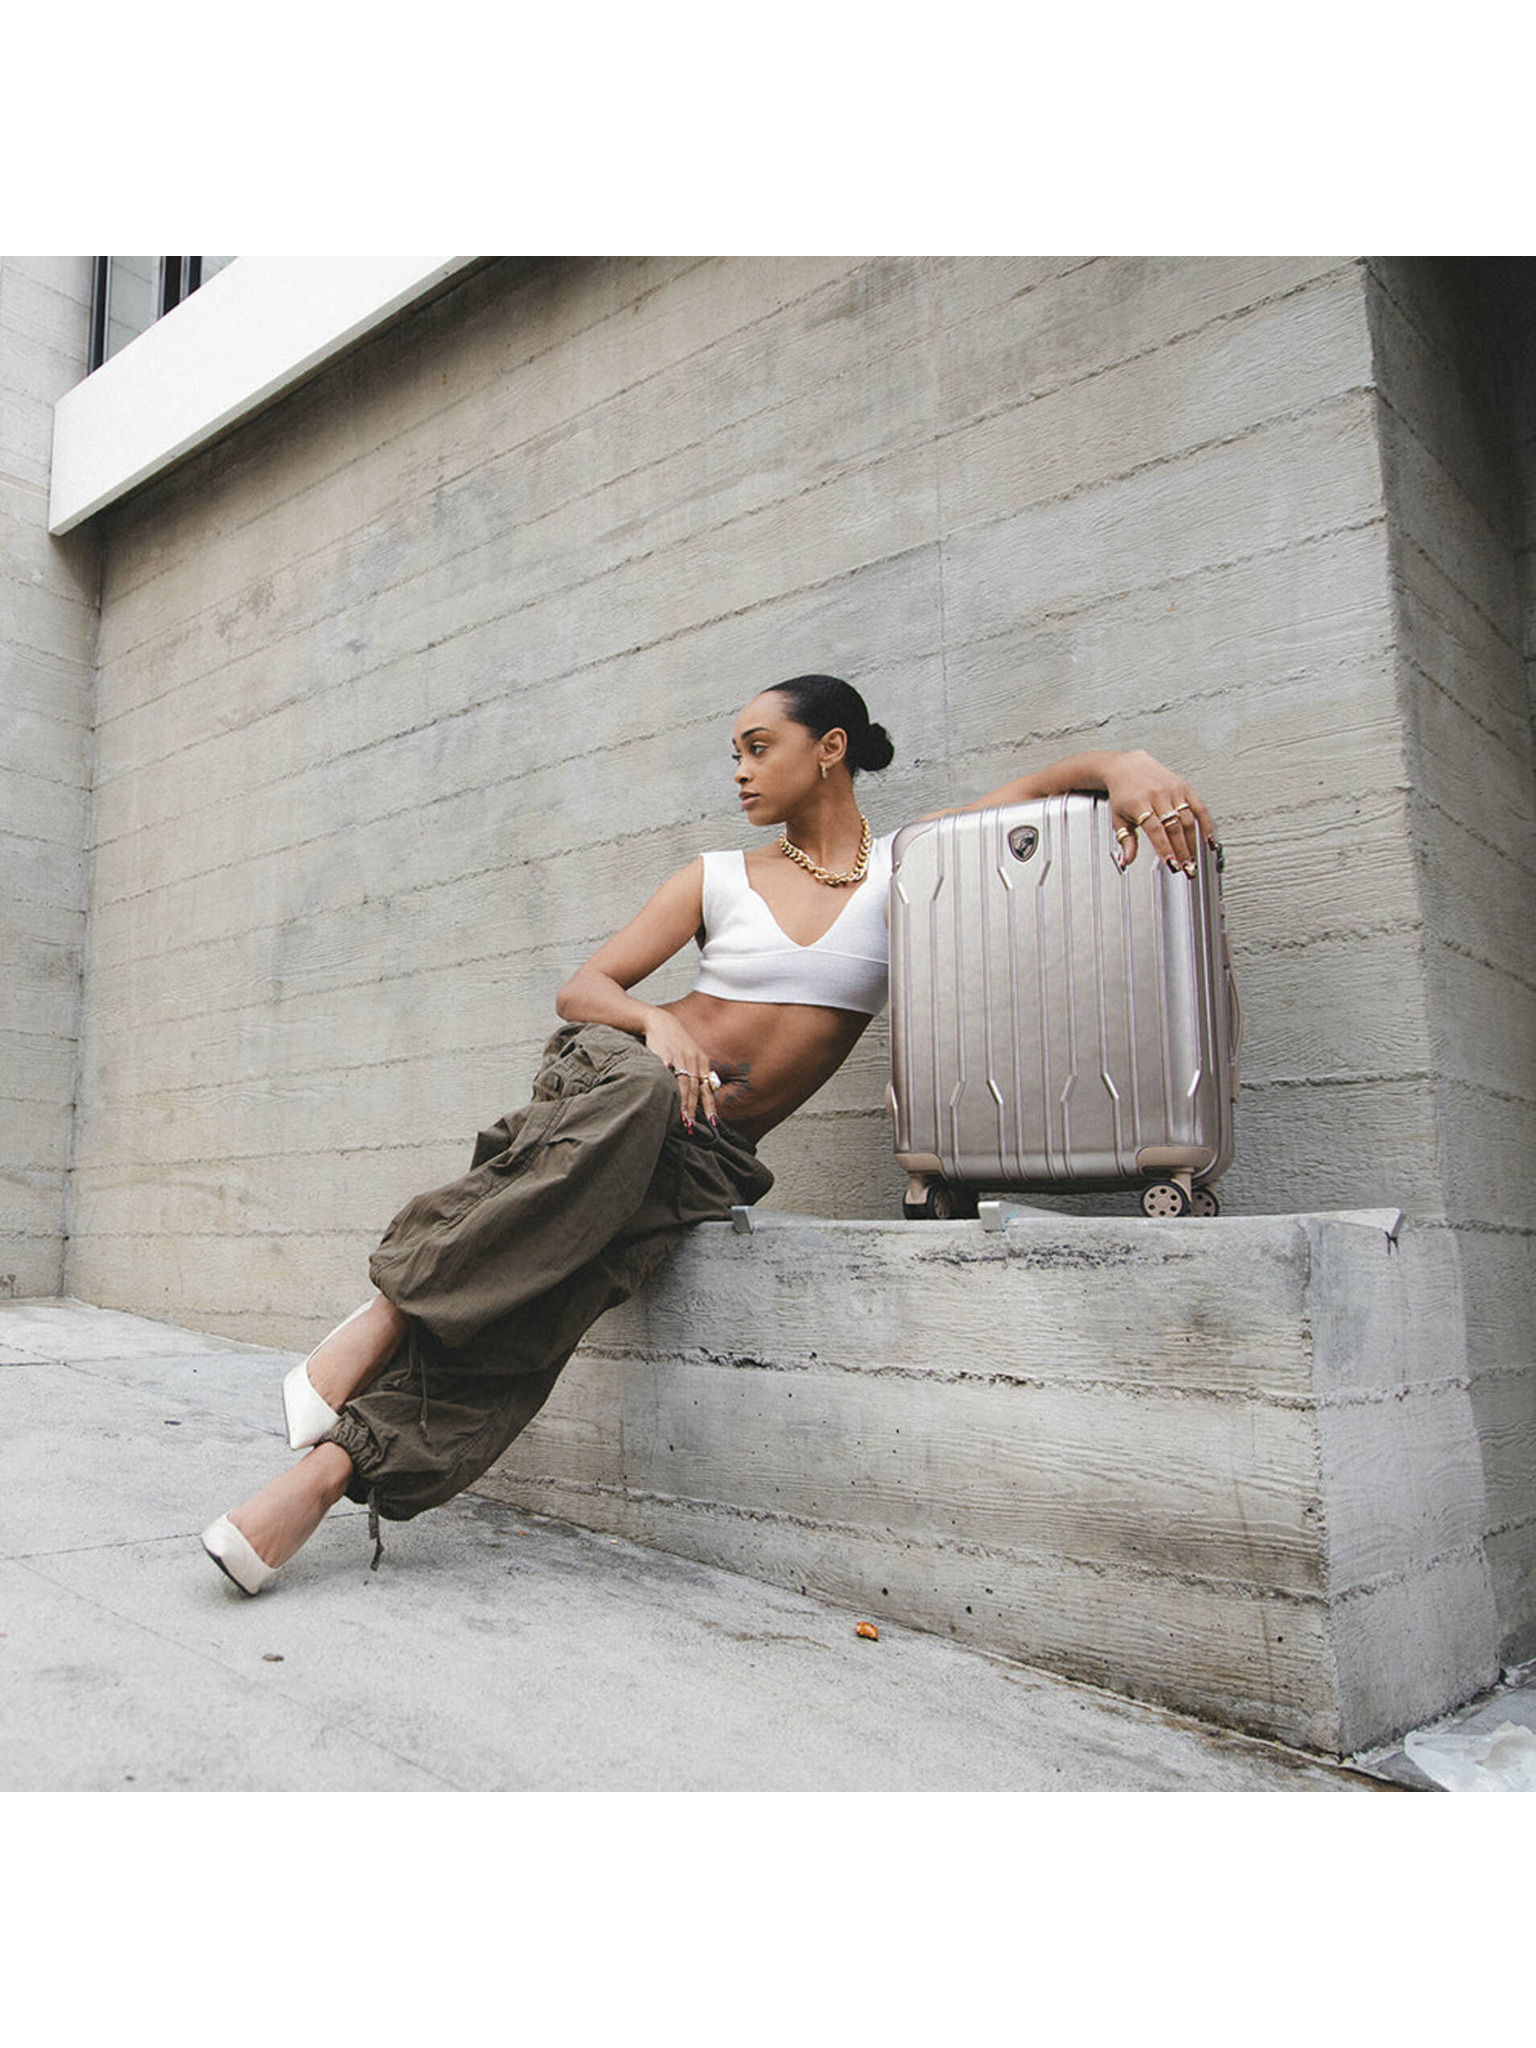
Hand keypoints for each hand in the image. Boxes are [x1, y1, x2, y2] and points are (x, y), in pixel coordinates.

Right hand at [641, 1012, 718, 1131]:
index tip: (712, 1121)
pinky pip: (667, 1068)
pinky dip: (668, 1079)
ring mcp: (678, 1056)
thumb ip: (699, 1074)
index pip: (707, 1088)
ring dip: (682, 1101)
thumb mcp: (693, 1056)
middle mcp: (693, 1059)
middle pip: (694, 1088)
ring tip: (681, 1116)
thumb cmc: (677, 1043)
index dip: (710, 1106)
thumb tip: (707, 1094)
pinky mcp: (663, 1052)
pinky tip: (667, 1090)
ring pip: (682, 1082)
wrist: (661, 1022)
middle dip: (693, 1109)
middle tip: (691, 1125)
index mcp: (702, 1062)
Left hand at [1103, 751, 1217, 873]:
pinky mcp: (1184, 786)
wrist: (1128, 767)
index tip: (1171, 863)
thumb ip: (1126, 841)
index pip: (1155, 829)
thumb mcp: (1118, 818)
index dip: (1165, 847)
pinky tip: (1209, 839)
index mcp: (1139, 803)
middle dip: (1182, 850)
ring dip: (1193, 842)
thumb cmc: (1124, 793)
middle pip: (1174, 827)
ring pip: (1188, 820)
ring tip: (1194, 860)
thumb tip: (1127, 861)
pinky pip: (1199, 807)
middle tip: (1187, 868)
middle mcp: (1157, 795)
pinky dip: (1206, 824)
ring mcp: (1173, 790)